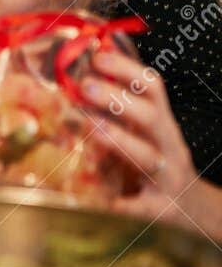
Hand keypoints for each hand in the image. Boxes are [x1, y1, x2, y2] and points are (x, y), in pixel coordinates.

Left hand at [81, 48, 217, 232]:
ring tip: (91, 126)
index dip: (127, 70)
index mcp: (160, 124)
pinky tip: (94, 199)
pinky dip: (118, 204)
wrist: (192, 210)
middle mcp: (167, 146)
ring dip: (120, 140)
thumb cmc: (156, 163)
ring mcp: (166, 179)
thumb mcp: (144, 132)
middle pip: (151, 118)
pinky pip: (138, 207)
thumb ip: (118, 109)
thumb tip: (75, 77)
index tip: (98, 56)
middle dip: (119, 100)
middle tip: (85, 86)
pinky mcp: (158, 210)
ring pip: (149, 158)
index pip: (152, 88)